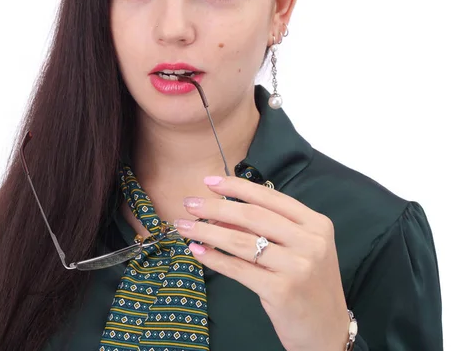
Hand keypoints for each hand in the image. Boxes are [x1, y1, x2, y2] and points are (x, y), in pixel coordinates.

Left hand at [173, 175, 349, 350]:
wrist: (328, 331)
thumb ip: (265, 228)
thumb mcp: (297, 249)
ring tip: (184, 226)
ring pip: (241, 242)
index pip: (269, 197)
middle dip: (215, 207)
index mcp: (315, 223)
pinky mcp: (282, 291)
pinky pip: (238, 269)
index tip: (209, 181)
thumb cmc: (308, 283)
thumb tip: (220, 212)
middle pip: (252, 216)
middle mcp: (310, 241)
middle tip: (189, 203)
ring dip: (207, 231)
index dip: (236, 187)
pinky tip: (197, 251)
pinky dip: (214, 258)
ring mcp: (297, 266)